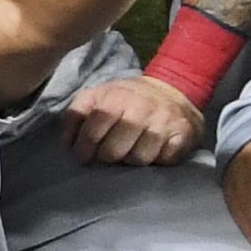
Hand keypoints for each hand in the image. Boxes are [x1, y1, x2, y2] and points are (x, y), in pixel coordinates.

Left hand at [61, 70, 205, 164]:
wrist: (171, 90)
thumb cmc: (125, 99)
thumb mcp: (95, 97)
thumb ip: (75, 117)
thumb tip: (66, 145)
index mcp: (116, 98)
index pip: (92, 133)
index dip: (84, 149)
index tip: (82, 156)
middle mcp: (141, 109)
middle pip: (114, 152)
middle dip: (107, 157)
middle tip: (110, 153)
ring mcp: (164, 122)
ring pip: (139, 159)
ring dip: (132, 160)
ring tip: (131, 151)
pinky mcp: (184, 134)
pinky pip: (164, 161)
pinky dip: (157, 160)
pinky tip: (153, 151)